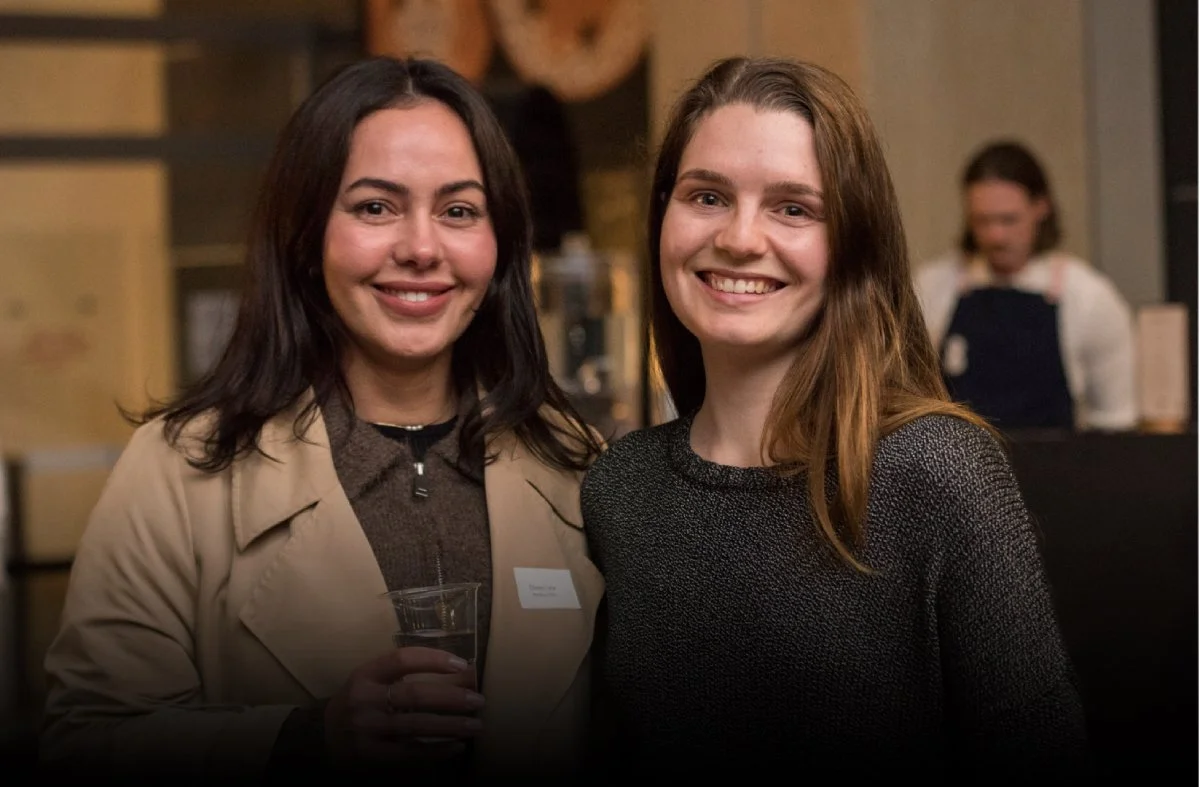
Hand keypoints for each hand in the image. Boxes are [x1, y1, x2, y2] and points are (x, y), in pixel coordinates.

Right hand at [324, 646, 484, 764]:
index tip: (462, 665)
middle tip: (478, 700)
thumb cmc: (360, 700)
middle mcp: (365, 699)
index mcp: (366, 673)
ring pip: (415, 726)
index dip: (434, 660)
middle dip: (451, 698)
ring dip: (450, 726)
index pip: (403, 659)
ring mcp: (366, 728)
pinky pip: (409, 752)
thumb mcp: (374, 680)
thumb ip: (407, 675)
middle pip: (414, 695)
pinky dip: (436, 750)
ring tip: (476, 725)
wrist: (324, 734)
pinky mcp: (370, 753)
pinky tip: (457, 746)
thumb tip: (463, 673)